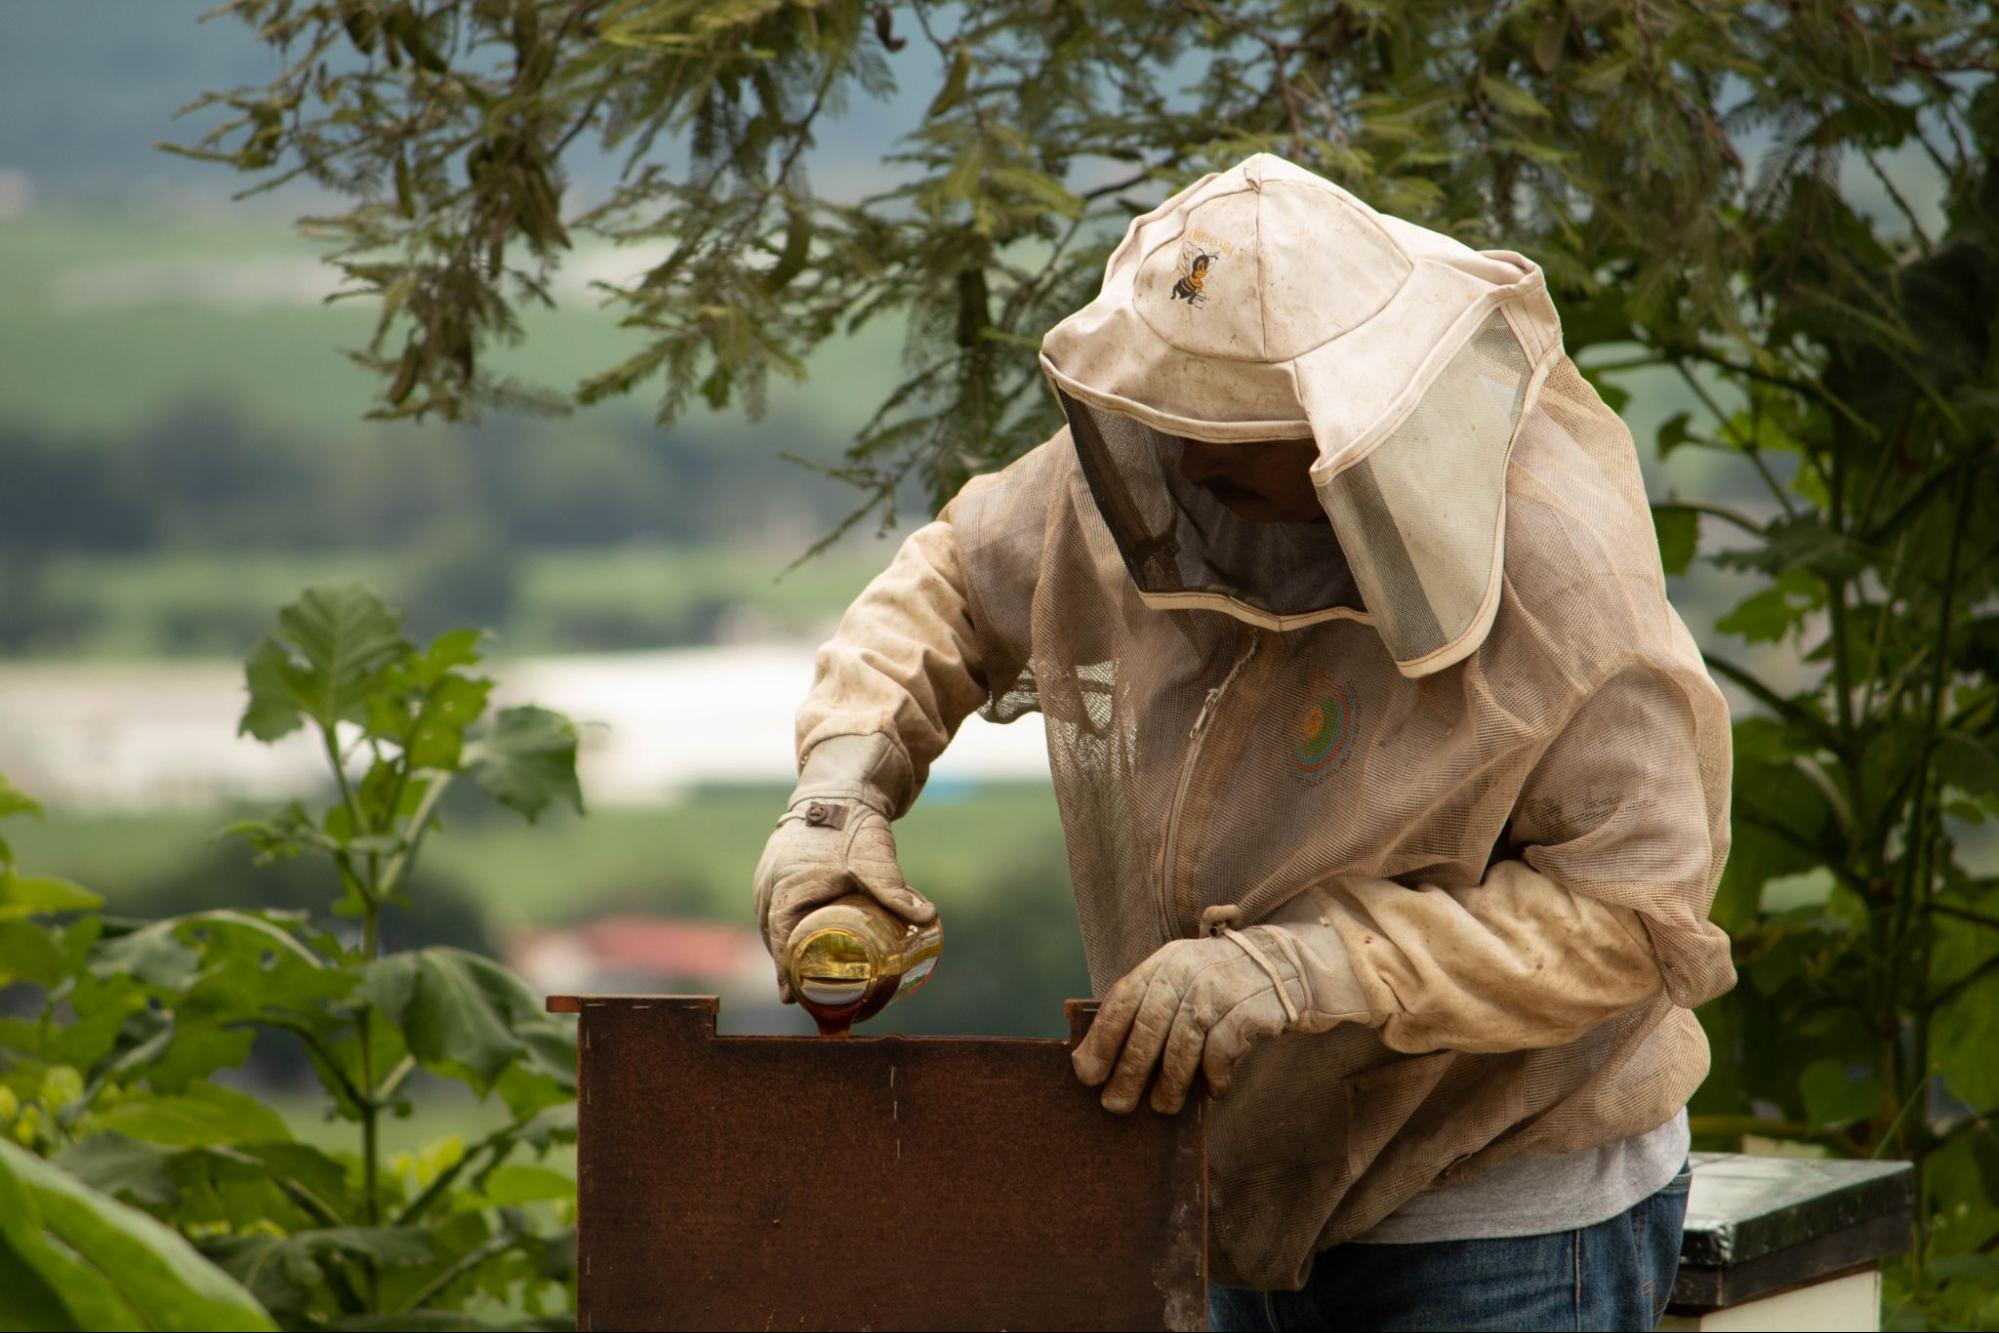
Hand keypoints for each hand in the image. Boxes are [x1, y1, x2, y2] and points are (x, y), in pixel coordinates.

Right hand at [751, 734, 932, 1001]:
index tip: (793, 999)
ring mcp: (767, 880)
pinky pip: (774, 909)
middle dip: (786, 968)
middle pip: (774, 940)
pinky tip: (798, 942)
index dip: (787, 975)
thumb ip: (896, 891)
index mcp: (785, 892)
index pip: (781, 945)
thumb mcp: (874, 860)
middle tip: (804, 998)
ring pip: (772, 925)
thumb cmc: (852, 825)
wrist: (837, 787)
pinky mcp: (775, 873)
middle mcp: (768, 889)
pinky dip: (784, 929)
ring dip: (784, 949)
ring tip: (801, 979)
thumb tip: (929, 917)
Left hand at [1070, 928, 1302, 1114]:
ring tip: (1162, 1108)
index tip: (1086, 1074)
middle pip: (1148, 1028)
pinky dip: (1214, 1077)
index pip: (1122, 1000)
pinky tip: (1213, 1091)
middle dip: (1128, 1072)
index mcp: (1164, 963)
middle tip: (1115, 1105)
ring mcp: (1219, 988)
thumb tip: (1102, 1058)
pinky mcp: (1249, 1008)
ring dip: (1170, 1084)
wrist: (1288, 964)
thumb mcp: (1184, 979)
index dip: (1101, 1039)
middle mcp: (1187, 970)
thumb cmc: (1223, 984)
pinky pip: (1222, 1052)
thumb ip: (1151, 1007)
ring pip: (1182, 1045)